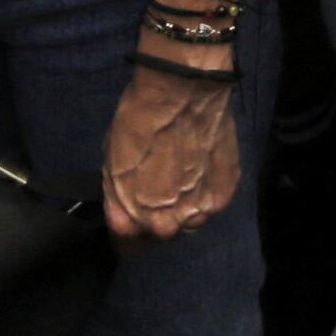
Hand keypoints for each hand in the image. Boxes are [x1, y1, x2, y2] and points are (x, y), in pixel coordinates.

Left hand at [103, 54, 240, 242]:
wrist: (181, 91)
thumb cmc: (137, 119)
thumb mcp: (113, 160)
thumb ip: (119, 195)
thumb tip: (125, 214)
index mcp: (131, 217)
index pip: (127, 244)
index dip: (129, 229)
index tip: (131, 217)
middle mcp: (164, 224)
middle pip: (162, 235)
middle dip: (158, 218)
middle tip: (160, 189)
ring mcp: (197, 212)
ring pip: (191, 223)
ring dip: (186, 208)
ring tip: (186, 178)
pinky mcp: (223, 196)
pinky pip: (213, 205)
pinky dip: (208, 193)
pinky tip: (204, 169)